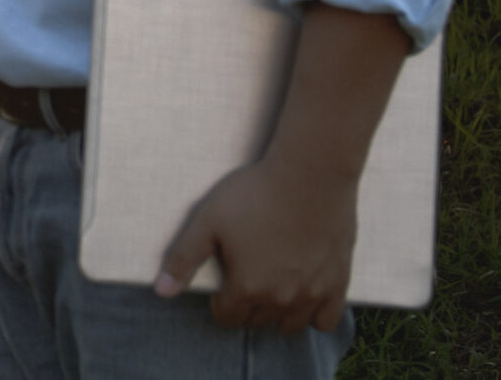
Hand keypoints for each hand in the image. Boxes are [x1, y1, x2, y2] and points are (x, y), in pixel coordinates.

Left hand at [156, 152, 357, 335]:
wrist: (309, 175)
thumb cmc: (255, 194)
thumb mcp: (208, 221)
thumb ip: (183, 258)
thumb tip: (161, 291)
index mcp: (247, 287)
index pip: (228, 318)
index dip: (220, 304)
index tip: (221, 288)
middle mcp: (281, 299)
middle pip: (258, 322)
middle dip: (246, 308)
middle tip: (245, 282)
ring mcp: (314, 294)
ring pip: (291, 325)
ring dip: (277, 315)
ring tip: (271, 289)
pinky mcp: (339, 283)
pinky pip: (327, 320)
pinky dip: (315, 316)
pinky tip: (305, 298)